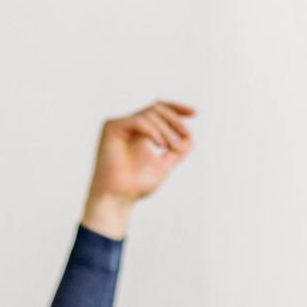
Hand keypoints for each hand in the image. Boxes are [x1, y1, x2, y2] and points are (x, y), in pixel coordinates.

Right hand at [82, 101, 195, 237]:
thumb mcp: (165, 164)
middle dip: (174, 120)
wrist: (118, 198)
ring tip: (172, 148)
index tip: (194, 113)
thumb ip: (178, 150)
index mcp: (139, 132)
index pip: (159, 110)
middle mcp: (128, 125)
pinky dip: (153, 131)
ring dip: (165, 129)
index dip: (177, 109)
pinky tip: (160, 145)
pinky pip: (139, 121)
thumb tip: (190, 138)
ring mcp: (119, 125)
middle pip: (157, 108)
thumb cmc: (137, 186)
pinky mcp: (111, 127)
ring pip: (150, 114)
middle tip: (186, 135)